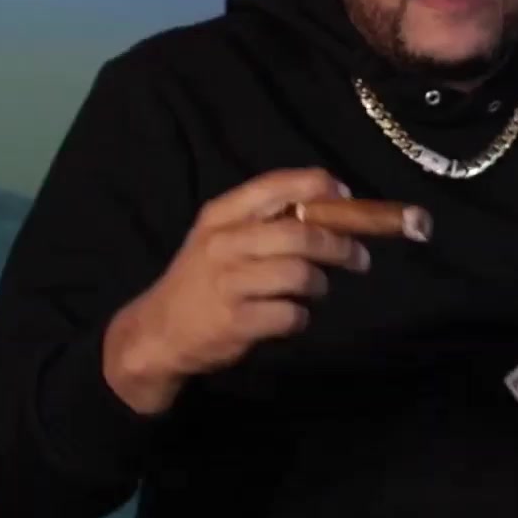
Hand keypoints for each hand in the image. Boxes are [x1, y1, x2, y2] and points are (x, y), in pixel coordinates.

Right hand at [104, 168, 391, 414]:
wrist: (157, 331)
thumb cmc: (204, 277)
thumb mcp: (222, 236)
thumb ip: (267, 219)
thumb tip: (335, 204)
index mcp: (222, 214)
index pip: (276, 185)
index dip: (318, 187)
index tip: (346, 197)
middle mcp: (224, 243)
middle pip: (300, 234)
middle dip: (340, 246)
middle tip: (359, 258)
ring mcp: (228, 283)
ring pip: (300, 274)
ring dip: (320, 284)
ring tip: (317, 289)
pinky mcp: (235, 322)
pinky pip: (291, 314)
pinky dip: (301, 317)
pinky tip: (291, 317)